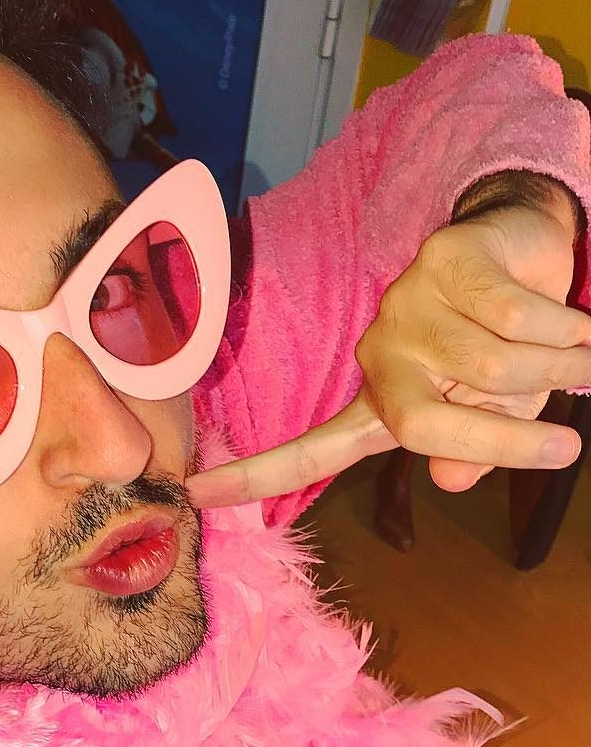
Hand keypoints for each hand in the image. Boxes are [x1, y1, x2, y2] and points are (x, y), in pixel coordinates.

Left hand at [187, 202, 590, 507]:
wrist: (530, 250)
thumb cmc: (509, 343)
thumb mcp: (491, 412)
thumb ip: (466, 445)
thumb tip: (449, 478)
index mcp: (382, 401)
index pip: (310, 448)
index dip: (255, 476)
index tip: (195, 496)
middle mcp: (379, 356)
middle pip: (427, 426)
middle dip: (506, 439)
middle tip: (560, 446)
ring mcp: (405, 306)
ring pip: (495, 369)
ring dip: (559, 371)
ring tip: (571, 354)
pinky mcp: (443, 262)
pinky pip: (517, 319)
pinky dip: (566, 332)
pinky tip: (573, 323)